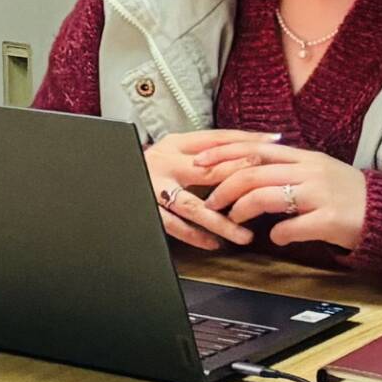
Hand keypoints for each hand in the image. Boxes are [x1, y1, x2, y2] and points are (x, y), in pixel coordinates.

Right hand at [141, 128, 276, 249]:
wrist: (109, 169)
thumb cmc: (153, 164)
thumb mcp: (176, 148)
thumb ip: (208, 149)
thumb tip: (256, 145)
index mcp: (174, 143)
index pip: (215, 139)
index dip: (244, 141)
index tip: (272, 144)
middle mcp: (163, 162)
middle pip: (206, 170)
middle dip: (236, 177)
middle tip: (262, 184)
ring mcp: (153, 187)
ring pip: (191, 206)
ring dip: (220, 222)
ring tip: (244, 236)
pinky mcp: (146, 206)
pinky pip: (172, 225)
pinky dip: (193, 235)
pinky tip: (213, 243)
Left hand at [198, 141, 367, 251]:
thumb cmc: (348, 196)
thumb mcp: (318, 172)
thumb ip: (286, 168)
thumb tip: (246, 169)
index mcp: (305, 157)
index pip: (254, 148)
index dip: (223, 153)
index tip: (199, 162)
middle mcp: (311, 170)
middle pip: (253, 172)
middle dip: (224, 187)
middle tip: (210, 202)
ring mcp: (321, 194)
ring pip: (265, 196)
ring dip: (242, 210)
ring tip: (233, 221)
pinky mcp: (330, 220)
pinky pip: (290, 227)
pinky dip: (277, 235)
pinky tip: (276, 239)